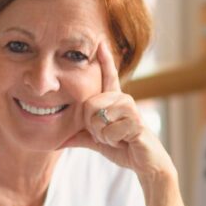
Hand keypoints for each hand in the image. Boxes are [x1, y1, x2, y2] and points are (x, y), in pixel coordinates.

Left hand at [61, 42, 175, 181]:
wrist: (146, 163)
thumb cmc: (125, 148)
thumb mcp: (98, 141)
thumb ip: (81, 136)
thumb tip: (59, 140)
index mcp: (114, 101)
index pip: (109, 76)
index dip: (104, 60)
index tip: (100, 42)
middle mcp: (123, 100)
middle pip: (89, 105)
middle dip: (92, 127)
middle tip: (108, 135)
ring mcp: (131, 109)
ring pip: (98, 119)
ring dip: (104, 136)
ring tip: (118, 138)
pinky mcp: (137, 121)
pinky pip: (110, 131)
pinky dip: (113, 141)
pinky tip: (125, 142)